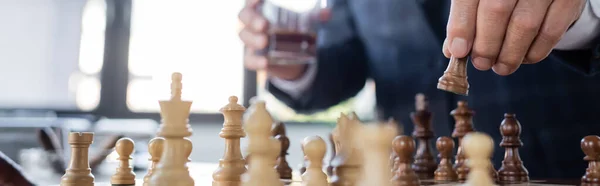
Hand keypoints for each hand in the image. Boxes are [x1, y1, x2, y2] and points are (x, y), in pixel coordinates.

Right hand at [238, 0, 328, 79]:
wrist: (288, 53)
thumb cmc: (289, 28)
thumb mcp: (302, 20)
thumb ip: (313, 16)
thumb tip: (327, 14)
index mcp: (261, 7)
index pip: (251, 1)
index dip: (252, 0)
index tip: (259, 0)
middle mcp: (251, 21)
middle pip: (243, 16)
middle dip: (252, 20)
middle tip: (264, 25)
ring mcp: (250, 39)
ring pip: (244, 36)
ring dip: (252, 39)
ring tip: (265, 42)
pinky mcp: (253, 56)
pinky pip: (248, 59)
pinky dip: (255, 61)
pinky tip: (264, 63)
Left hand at [443, 0, 585, 75]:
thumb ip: (466, 19)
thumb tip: (453, 50)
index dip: (462, 26)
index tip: (458, 51)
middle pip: (496, 10)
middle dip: (486, 44)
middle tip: (482, 63)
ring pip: (524, 24)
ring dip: (509, 54)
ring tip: (501, 66)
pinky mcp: (568, 0)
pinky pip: (551, 32)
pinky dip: (535, 52)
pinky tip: (525, 58)